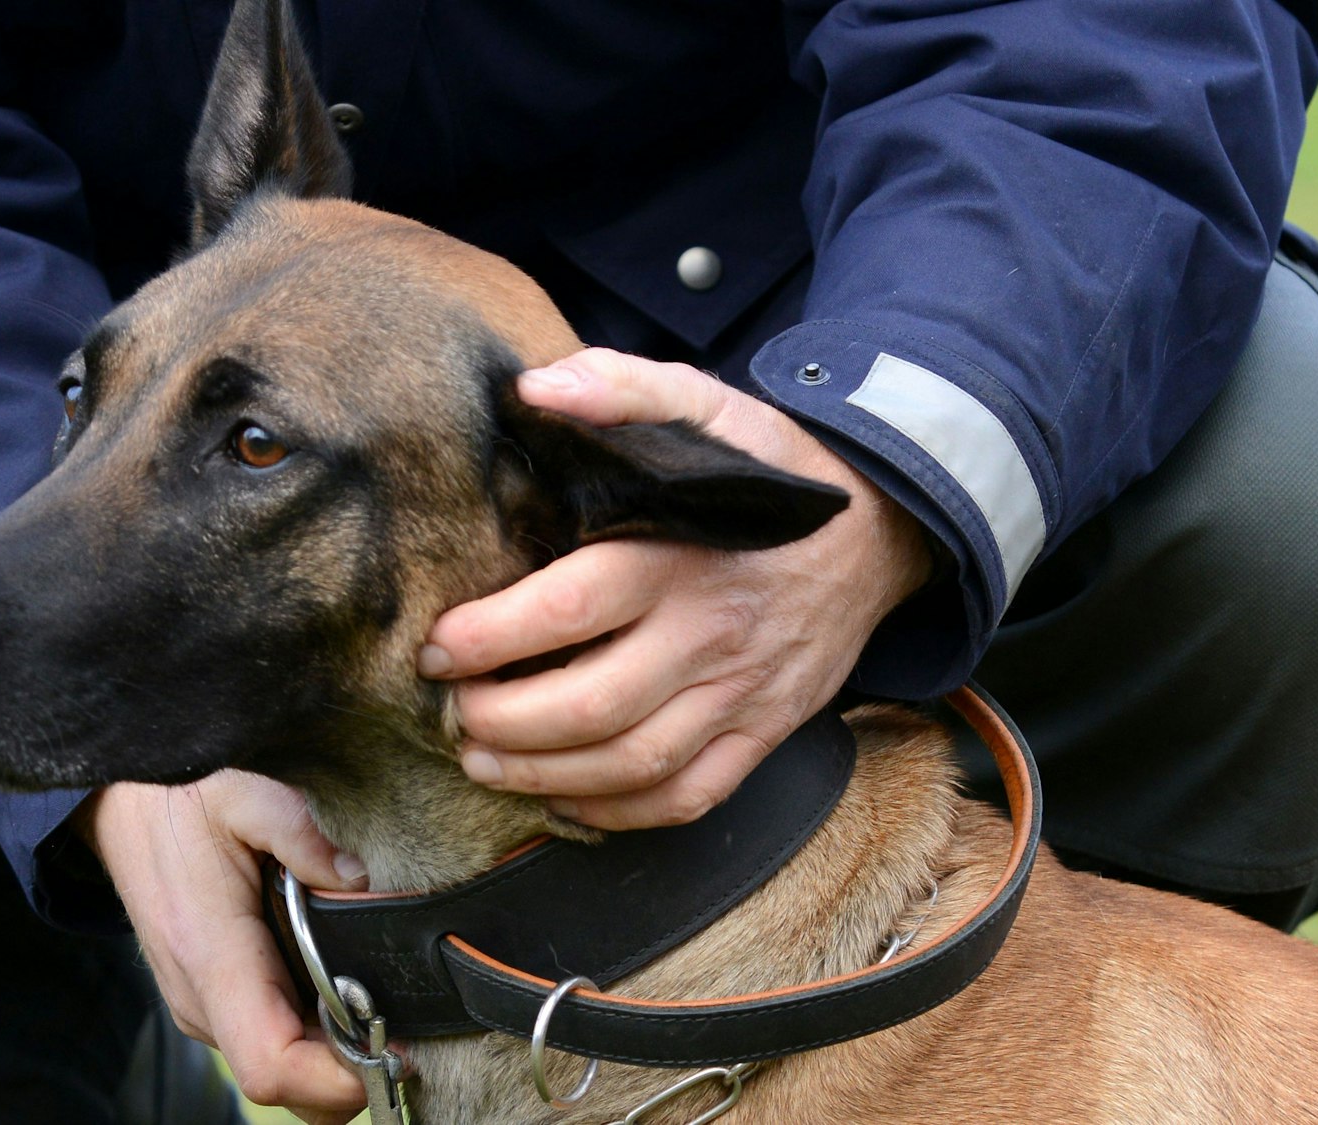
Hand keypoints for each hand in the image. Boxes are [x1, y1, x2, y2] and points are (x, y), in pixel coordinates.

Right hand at [81, 771, 369, 1123]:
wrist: (120, 804)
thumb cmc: (176, 798)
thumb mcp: (244, 792)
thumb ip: (303, 832)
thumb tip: (362, 880)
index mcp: (211, 956)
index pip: (270, 1065)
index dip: (338, 1077)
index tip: (399, 1048)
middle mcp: (200, 1000)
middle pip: (285, 1088)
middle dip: (351, 1076)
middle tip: (409, 1026)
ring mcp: (202, 1007)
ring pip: (280, 1074)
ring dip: (334, 1059)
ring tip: (381, 1006)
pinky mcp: (211, 1001)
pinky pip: (269, 1044)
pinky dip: (313, 1039)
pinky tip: (342, 991)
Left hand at [420, 347, 930, 829]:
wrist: (881, 530)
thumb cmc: (769, 470)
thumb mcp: (704, 404)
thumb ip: (620, 389)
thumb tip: (534, 390)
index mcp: (682, 555)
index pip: (571, 609)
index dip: (491, 637)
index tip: (437, 645)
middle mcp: (712, 633)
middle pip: (593, 704)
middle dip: (503, 720)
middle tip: (451, 711)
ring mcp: (742, 692)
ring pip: (635, 762)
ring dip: (545, 775)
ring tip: (482, 761)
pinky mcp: (764, 731)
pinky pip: (690, 795)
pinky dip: (620, 814)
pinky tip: (563, 799)